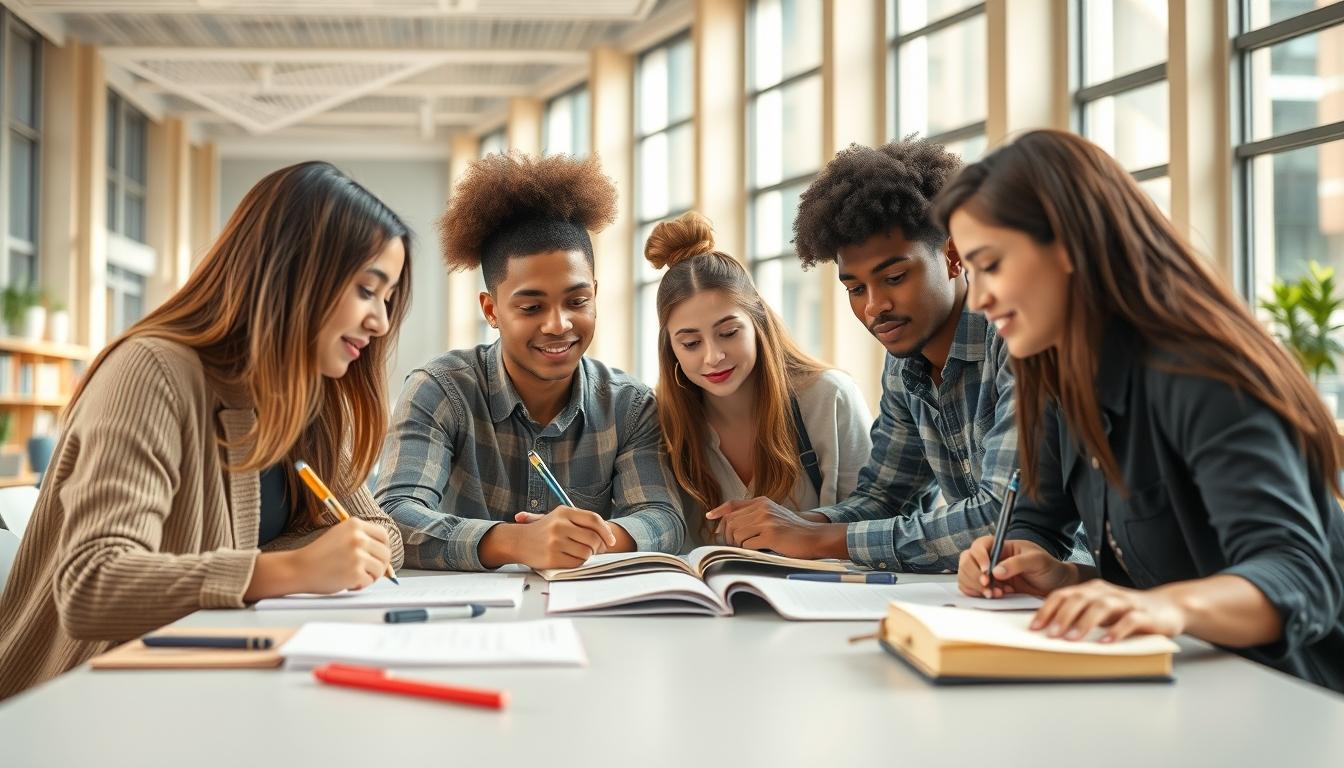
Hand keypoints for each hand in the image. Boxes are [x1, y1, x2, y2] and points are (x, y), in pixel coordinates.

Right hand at [287, 517, 391, 594]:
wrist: (299, 568)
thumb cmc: (319, 555)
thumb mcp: (341, 536)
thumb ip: (362, 539)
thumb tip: (384, 554)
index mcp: (355, 524)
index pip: (383, 535)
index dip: (383, 548)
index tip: (378, 556)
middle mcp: (358, 537)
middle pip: (385, 553)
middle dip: (379, 565)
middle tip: (366, 571)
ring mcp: (357, 555)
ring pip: (380, 569)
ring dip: (370, 576)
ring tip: (354, 576)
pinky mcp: (355, 572)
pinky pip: (369, 581)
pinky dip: (360, 585)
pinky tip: (347, 582)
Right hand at [480, 506, 617, 569]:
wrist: (517, 541)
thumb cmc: (543, 530)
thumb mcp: (559, 517)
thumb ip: (581, 521)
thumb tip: (607, 534)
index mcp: (564, 512)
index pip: (594, 520)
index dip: (606, 531)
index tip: (612, 541)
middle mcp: (559, 525)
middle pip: (593, 538)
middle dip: (598, 546)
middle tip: (596, 550)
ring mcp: (555, 541)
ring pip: (586, 552)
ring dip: (588, 555)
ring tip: (580, 553)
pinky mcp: (552, 557)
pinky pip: (576, 562)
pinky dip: (578, 563)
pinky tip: (571, 558)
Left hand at [706, 497, 845, 559]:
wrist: (815, 537)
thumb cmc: (793, 531)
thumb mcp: (773, 515)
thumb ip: (752, 516)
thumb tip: (725, 527)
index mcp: (761, 502)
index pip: (733, 504)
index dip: (719, 511)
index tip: (710, 517)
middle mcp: (762, 508)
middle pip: (730, 521)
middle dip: (727, 536)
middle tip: (733, 545)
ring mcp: (766, 520)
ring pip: (736, 534)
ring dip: (737, 545)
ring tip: (747, 549)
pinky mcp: (771, 534)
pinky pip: (747, 544)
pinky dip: (748, 550)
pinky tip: (756, 551)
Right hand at [957, 536, 1078, 598]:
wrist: (1055, 585)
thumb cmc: (1048, 567)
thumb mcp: (1037, 561)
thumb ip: (1017, 563)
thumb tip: (996, 571)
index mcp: (1000, 547)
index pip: (979, 546)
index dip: (979, 558)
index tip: (987, 572)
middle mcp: (990, 558)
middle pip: (967, 561)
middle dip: (975, 575)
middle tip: (988, 586)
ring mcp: (987, 573)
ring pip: (966, 575)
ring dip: (976, 586)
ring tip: (995, 593)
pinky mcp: (988, 587)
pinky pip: (971, 588)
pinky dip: (978, 594)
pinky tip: (995, 595)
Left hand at [1032, 579, 1185, 642]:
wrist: (1169, 608)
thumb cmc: (1128, 612)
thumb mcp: (1100, 612)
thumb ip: (1080, 617)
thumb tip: (1050, 634)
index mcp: (1091, 590)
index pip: (1063, 595)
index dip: (1047, 610)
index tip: (1034, 627)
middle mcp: (1106, 592)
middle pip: (1079, 598)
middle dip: (1061, 616)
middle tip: (1050, 634)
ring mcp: (1126, 602)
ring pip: (1101, 607)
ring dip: (1084, 623)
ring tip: (1072, 640)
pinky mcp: (1145, 615)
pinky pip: (1129, 621)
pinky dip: (1115, 631)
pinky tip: (1105, 642)